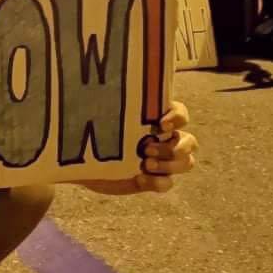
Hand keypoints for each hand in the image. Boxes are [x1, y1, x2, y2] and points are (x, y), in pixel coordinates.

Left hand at [79, 101, 197, 194]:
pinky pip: (168, 183)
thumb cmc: (93, 131)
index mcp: (155, 120)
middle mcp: (163, 139)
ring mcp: (161, 160)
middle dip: (173, 147)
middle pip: (189, 142)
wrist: (83, 161)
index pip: (181, 114)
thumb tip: (100, 88)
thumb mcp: (99, 116)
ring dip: (169, 165)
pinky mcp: (154, 180)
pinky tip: (139, 179)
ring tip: (146, 164)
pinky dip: (158, 182)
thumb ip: (107, 104)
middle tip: (146, 149)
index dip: (178, 117)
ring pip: (185, 163)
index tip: (161, 124)